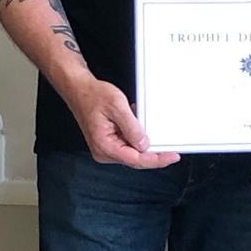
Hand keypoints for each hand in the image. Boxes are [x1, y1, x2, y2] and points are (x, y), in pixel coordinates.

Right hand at [64, 77, 179, 169]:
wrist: (79, 90)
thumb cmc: (92, 96)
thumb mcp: (117, 107)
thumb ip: (132, 127)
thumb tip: (144, 144)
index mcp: (104, 146)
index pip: (136, 160)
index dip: (157, 159)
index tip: (171, 156)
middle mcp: (104, 151)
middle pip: (136, 159)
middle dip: (153, 152)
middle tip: (171, 148)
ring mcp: (106, 148)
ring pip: (133, 152)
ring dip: (143, 141)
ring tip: (142, 122)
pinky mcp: (109, 143)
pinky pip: (128, 144)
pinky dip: (136, 136)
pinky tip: (136, 123)